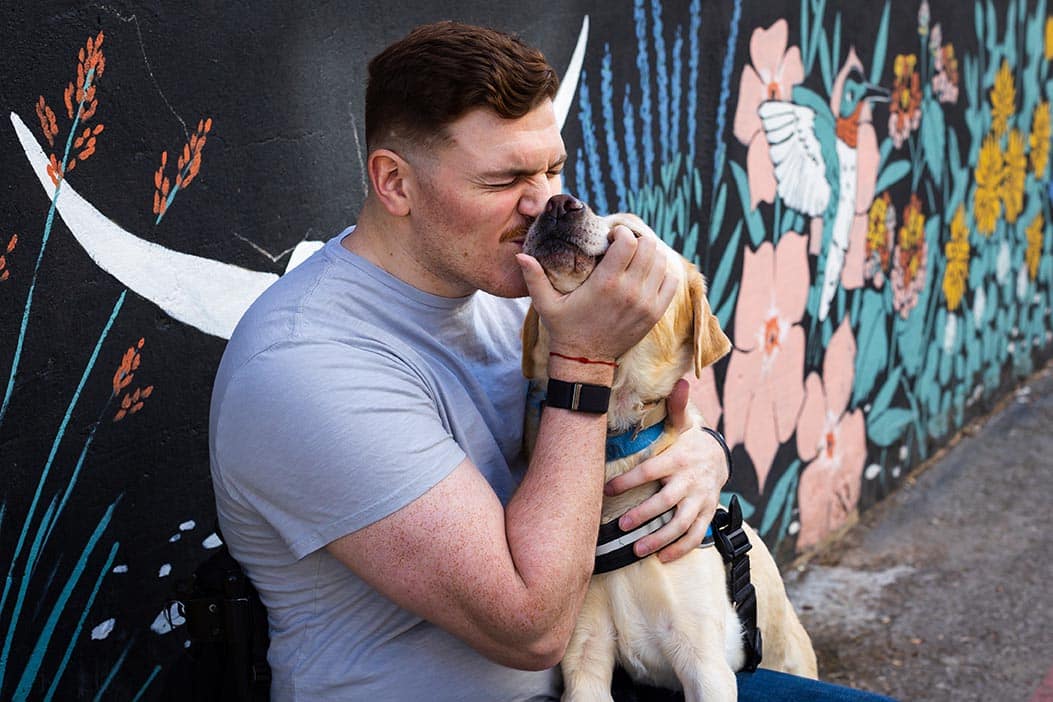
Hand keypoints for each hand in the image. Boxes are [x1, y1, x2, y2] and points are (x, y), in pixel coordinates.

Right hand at [516, 225, 680, 360]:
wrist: (585, 361)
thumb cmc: (565, 329)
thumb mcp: (545, 304)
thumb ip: (534, 278)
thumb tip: (520, 255)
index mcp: (605, 283)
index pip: (628, 242)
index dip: (621, 233)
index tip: (611, 238)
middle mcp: (629, 291)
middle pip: (649, 247)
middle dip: (637, 241)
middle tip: (624, 246)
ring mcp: (645, 303)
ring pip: (661, 261)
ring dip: (650, 255)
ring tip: (636, 258)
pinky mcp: (654, 313)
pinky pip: (671, 282)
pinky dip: (663, 272)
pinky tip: (649, 273)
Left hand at [603, 379, 728, 561]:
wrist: (719, 457)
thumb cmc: (690, 441)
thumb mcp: (684, 424)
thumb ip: (676, 408)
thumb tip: (680, 381)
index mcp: (678, 459)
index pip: (650, 471)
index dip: (628, 480)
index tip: (606, 489)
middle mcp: (690, 481)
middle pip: (666, 502)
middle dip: (644, 515)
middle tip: (621, 526)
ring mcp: (700, 500)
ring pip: (681, 524)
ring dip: (660, 538)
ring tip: (638, 549)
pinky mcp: (706, 513)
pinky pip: (696, 535)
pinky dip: (681, 548)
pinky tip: (663, 557)